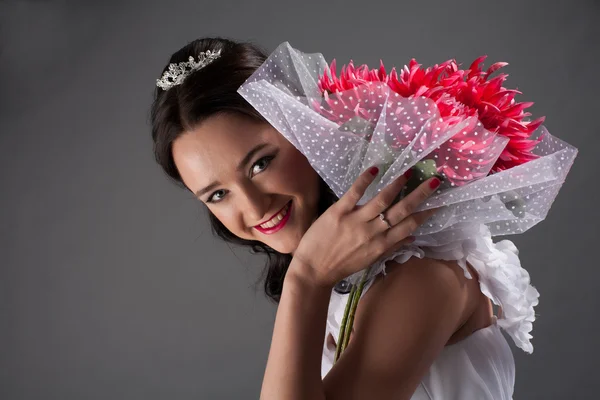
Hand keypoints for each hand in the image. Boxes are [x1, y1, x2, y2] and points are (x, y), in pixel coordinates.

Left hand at [291, 166, 440, 287]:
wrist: (312, 271)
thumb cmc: (341, 266)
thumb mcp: (369, 260)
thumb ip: (391, 247)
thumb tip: (412, 237)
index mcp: (381, 245)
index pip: (409, 226)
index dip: (425, 213)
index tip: (439, 201)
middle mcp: (372, 232)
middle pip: (401, 211)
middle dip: (420, 195)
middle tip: (434, 181)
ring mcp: (355, 221)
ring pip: (381, 200)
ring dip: (396, 185)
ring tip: (408, 172)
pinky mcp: (337, 212)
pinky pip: (353, 193)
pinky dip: (365, 180)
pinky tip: (375, 169)